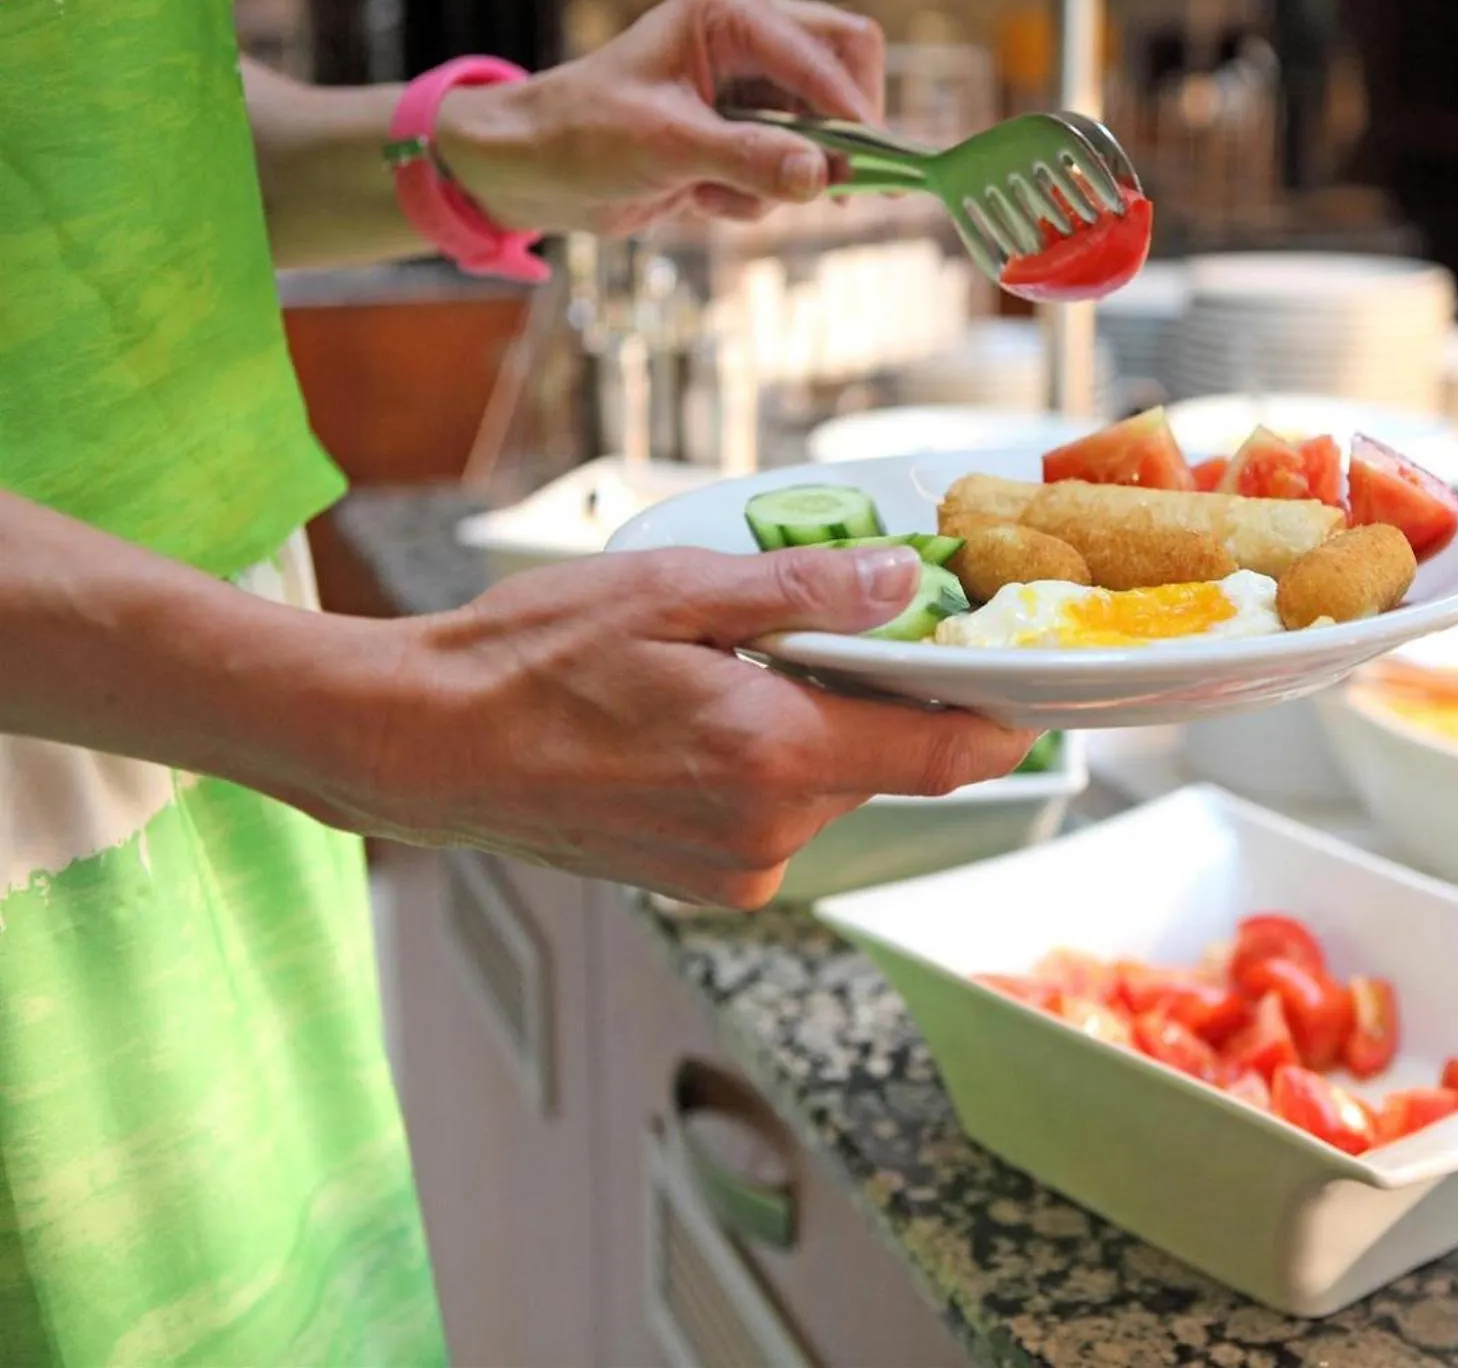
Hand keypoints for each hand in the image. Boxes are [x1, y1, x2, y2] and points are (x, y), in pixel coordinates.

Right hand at [303, 545, 1034, 908]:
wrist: (429, 746)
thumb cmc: (530, 661)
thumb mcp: (674, 591)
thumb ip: (806, 593)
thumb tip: (906, 583)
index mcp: (774, 757)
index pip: (945, 752)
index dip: (1000, 714)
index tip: (1022, 672)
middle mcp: (769, 832)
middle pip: (887, 759)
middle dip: (880, 695)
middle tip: (837, 624)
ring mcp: (737, 867)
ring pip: (832, 784)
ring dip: (818, 727)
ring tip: (737, 668)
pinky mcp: (708, 881)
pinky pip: (781, 813)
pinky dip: (771, 763)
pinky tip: (705, 719)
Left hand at [437, 0, 886, 233]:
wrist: (537, 166)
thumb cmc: (585, 134)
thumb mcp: (667, 147)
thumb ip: (749, 159)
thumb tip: (822, 176)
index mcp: (729, 9)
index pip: (828, 53)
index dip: (856, 113)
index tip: (876, 171)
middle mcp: (751, 32)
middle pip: (844, 76)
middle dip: (834, 141)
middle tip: (832, 196)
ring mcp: (753, 80)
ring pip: (822, 133)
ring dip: (781, 179)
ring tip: (713, 194)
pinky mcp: (748, 124)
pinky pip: (791, 166)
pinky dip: (758, 195)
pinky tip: (702, 196)